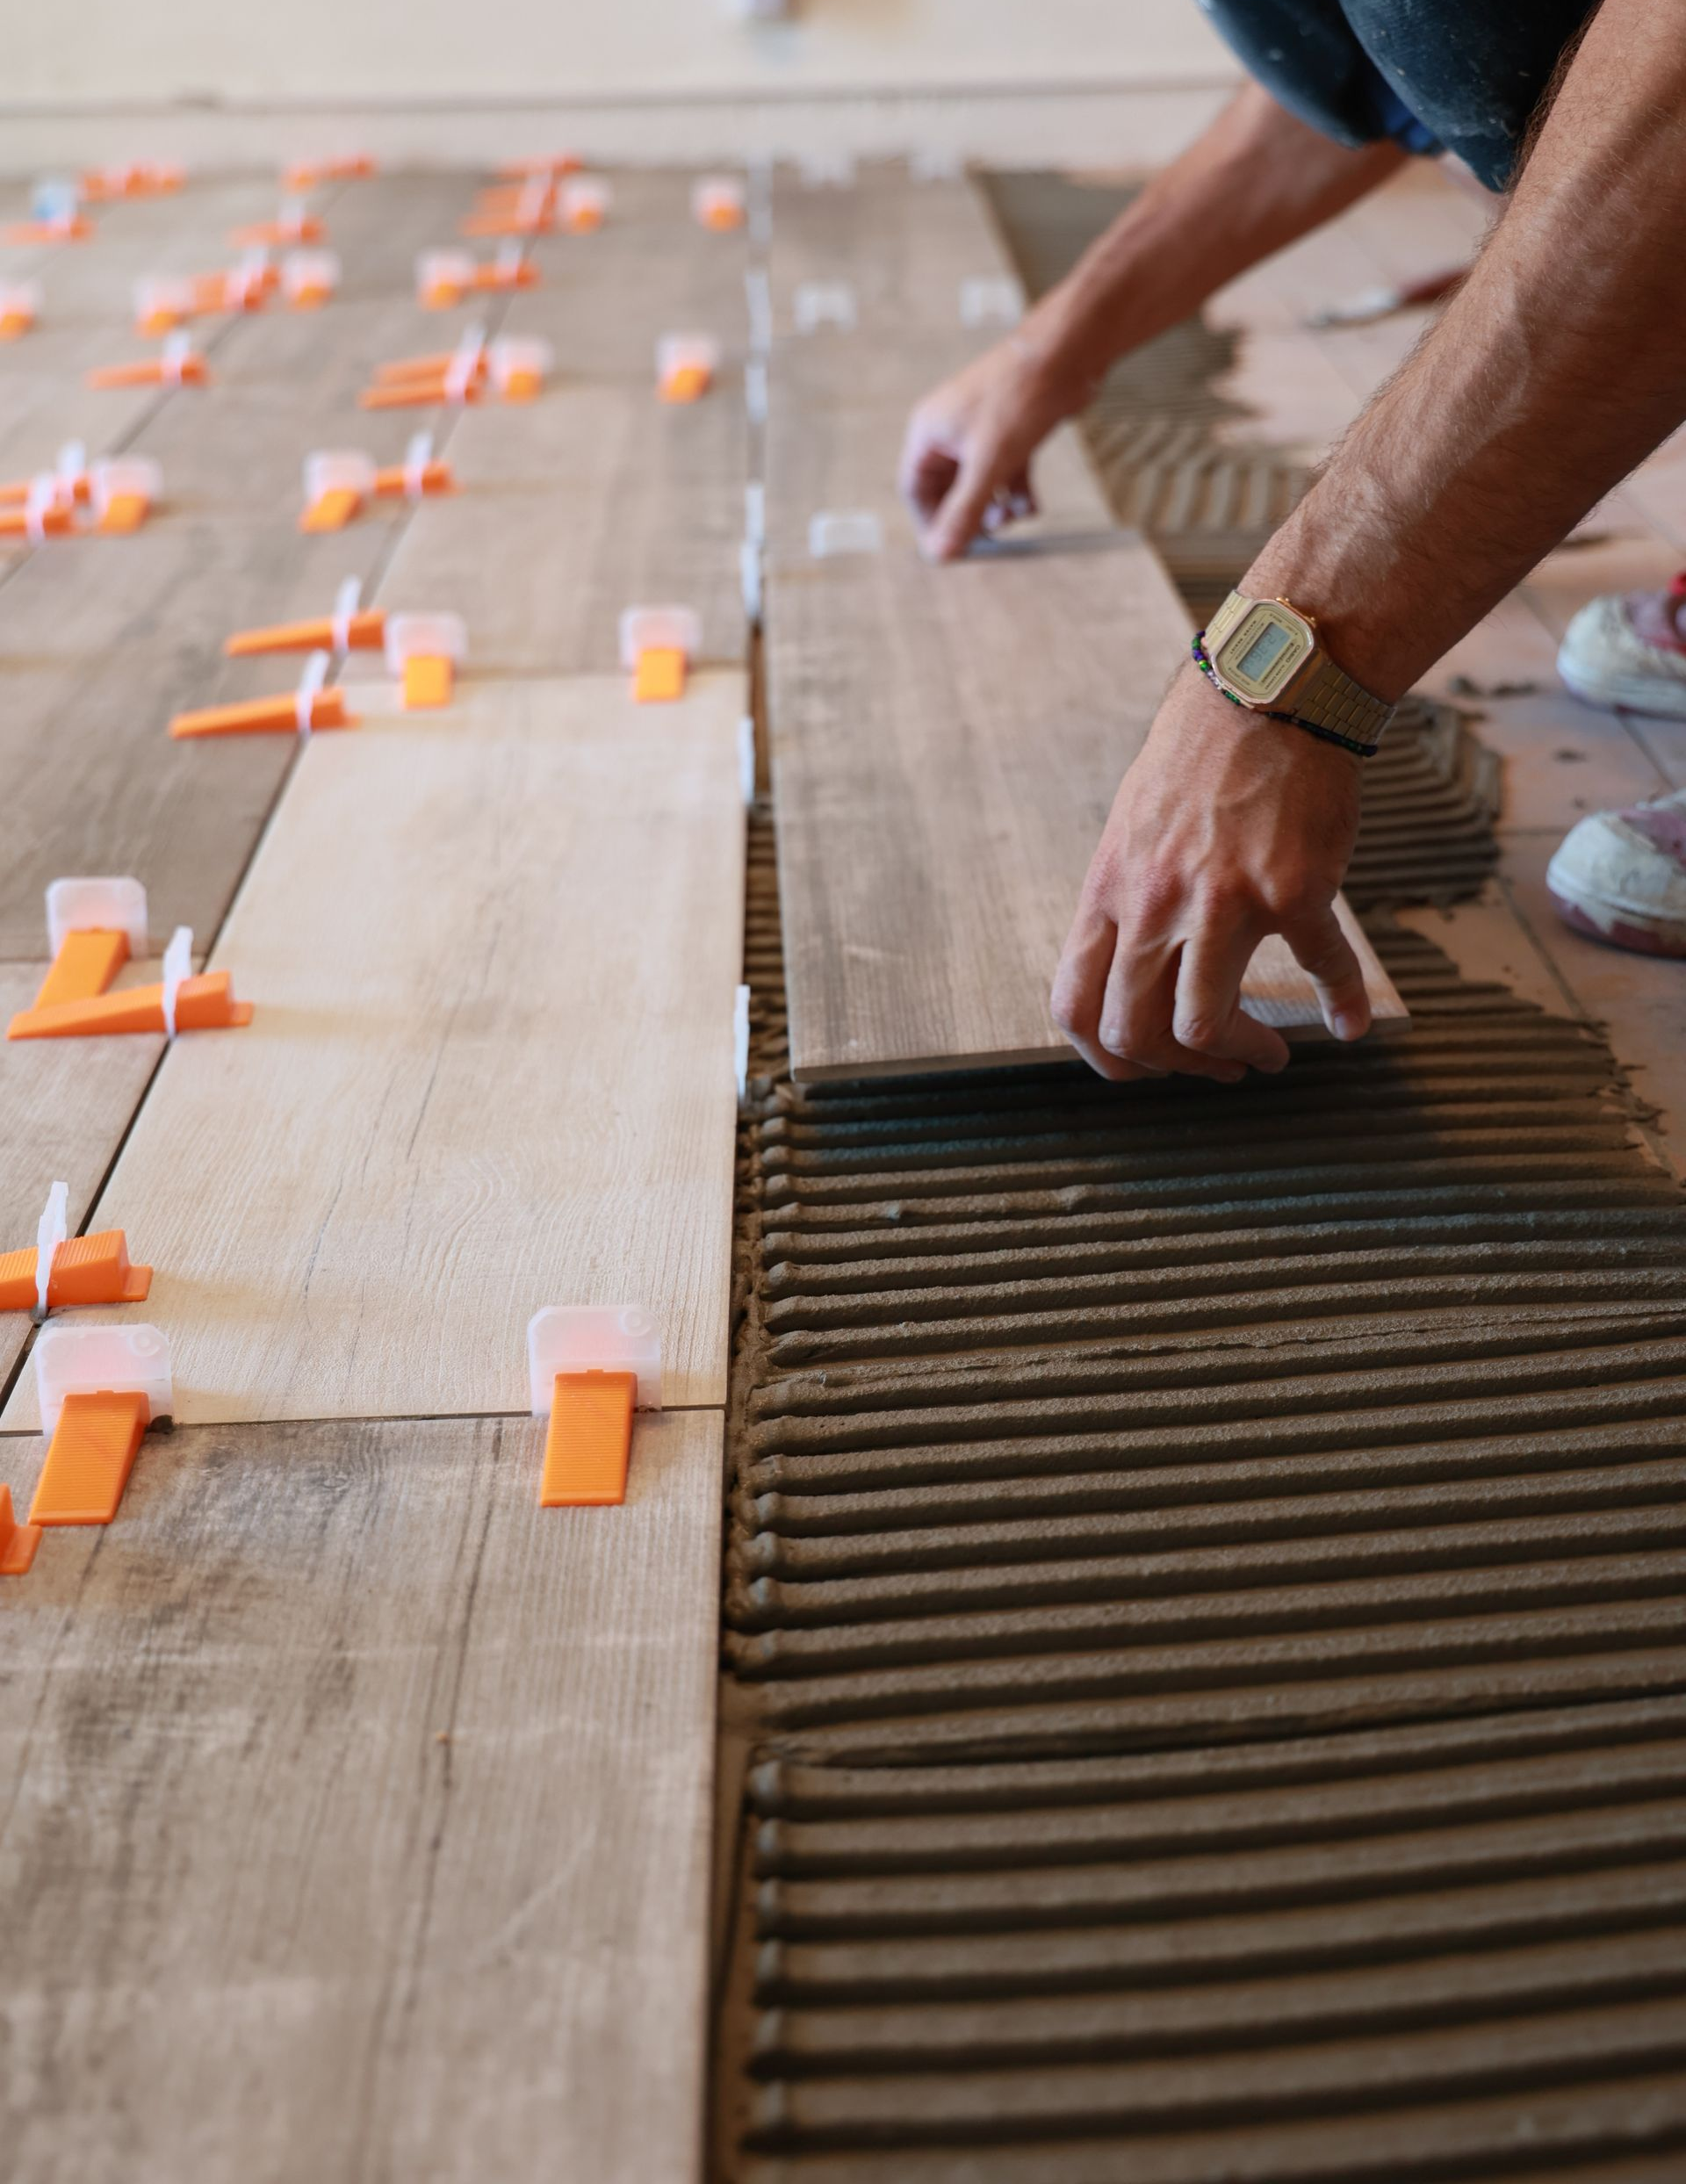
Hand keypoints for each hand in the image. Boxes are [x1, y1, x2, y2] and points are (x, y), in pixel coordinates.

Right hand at [899, 334, 1079, 561]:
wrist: (1066, 354)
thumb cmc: (1019, 398)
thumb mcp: (988, 464)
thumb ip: (963, 511)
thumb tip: (940, 554)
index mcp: (930, 432)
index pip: (915, 490)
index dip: (929, 523)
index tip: (950, 550)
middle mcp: (950, 431)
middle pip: (948, 491)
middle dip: (969, 516)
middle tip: (989, 537)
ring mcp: (981, 432)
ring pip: (979, 485)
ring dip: (996, 508)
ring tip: (1016, 517)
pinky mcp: (1010, 432)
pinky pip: (1004, 474)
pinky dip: (1016, 493)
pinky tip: (1031, 505)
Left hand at [1051, 669, 1368, 1082]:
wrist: (1269, 694)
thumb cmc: (1202, 759)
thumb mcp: (1132, 830)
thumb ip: (1126, 902)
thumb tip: (1128, 970)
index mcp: (1110, 891)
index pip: (1074, 1006)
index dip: (1103, 1057)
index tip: (1141, 1068)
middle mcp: (1155, 903)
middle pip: (1134, 1031)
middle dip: (1174, 1069)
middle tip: (1214, 1066)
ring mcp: (1223, 900)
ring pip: (1202, 1024)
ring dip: (1238, 1054)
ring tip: (1267, 1053)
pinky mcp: (1293, 890)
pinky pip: (1320, 967)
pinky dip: (1341, 1004)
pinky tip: (1351, 1022)